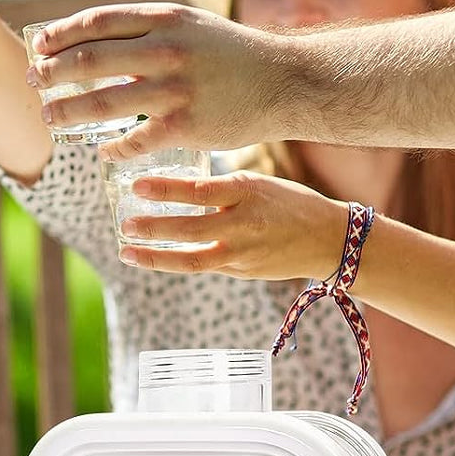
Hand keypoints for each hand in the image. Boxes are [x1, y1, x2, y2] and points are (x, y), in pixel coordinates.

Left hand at [26, 5, 288, 159]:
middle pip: (89, 61)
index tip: (38, 47)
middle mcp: (166, 51)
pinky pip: (133, 141)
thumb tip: (89, 39)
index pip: (96, 23)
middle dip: (52, 74)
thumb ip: (145, 29)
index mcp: (165, 19)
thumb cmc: (230, 54)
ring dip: (67, 112)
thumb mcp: (189, 26)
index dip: (60, 36)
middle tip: (34, 84)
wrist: (284, 81)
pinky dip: (111, 147)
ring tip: (50, 118)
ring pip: (101, 103)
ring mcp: (174, 90)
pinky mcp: (184, 127)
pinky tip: (101, 149)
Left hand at [115, 171, 349, 280]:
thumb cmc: (289, 204)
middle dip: (154, 228)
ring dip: (155, 257)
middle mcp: (244, 224)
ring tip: (126, 251)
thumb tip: (176, 187)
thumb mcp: (258, 184)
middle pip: (191, 229)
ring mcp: (241, 253)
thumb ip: (221, 189)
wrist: (329, 240)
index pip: (200, 190)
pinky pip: (201, 267)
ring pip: (192, 260)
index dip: (166, 190)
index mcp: (247, 192)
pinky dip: (173, 263)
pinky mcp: (240, 271)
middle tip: (125, 224)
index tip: (137, 187)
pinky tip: (150, 258)